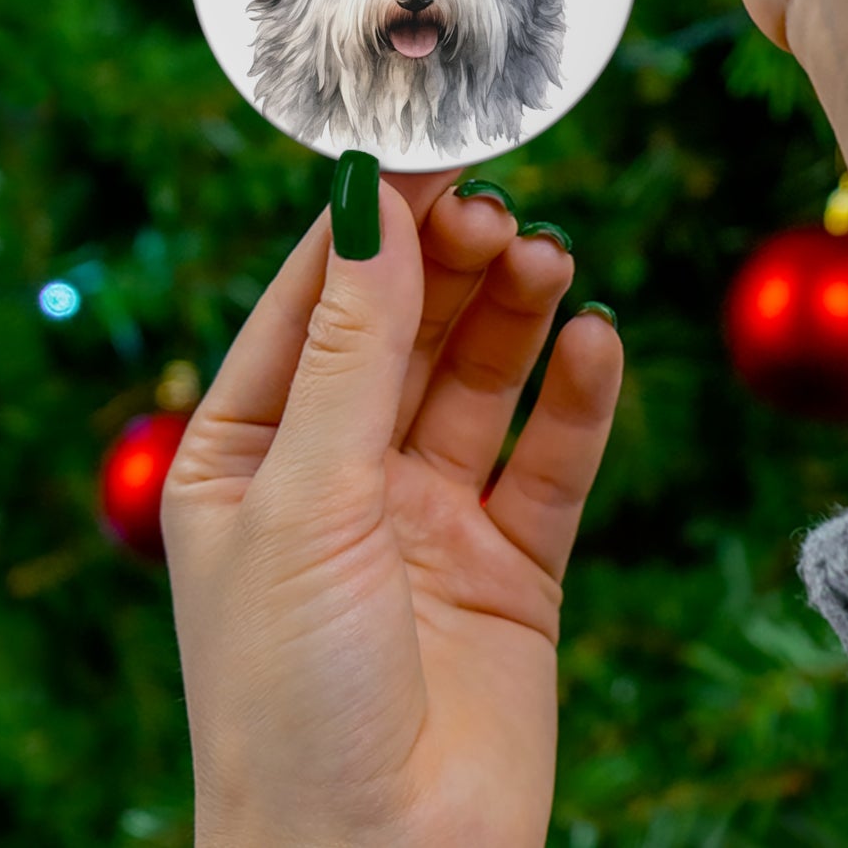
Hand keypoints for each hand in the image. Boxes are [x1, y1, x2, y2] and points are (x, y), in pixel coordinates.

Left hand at [162, 167, 622, 847]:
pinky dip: (578, 397)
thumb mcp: (305, 498)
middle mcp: (342, 476)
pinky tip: (596, 341)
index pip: (314, 305)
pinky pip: (552, 458)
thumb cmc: (291, 698)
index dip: (371, 226)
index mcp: (251, 455)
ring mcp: (431, 516)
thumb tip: (370, 205)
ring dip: (517, 313)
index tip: (429, 151)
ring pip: (483, 380)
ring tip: (550, 260)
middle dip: (452, 265)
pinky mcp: (514, 562)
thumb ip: (351, 349)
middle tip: (502, 211)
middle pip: (408, 330)